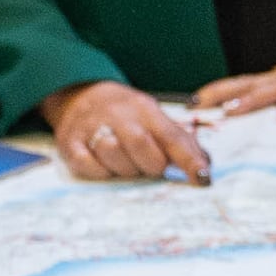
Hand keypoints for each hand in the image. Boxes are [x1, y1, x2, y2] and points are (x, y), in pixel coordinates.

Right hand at [49, 78, 211, 181]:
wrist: (81, 96)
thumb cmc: (127, 115)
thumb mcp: (154, 119)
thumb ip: (180, 143)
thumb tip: (205, 169)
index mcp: (145, 108)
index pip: (172, 136)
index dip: (189, 160)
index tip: (202, 179)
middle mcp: (118, 114)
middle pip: (141, 145)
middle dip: (151, 165)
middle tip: (150, 167)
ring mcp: (92, 127)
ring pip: (113, 155)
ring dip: (124, 169)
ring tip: (126, 164)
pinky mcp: (70, 142)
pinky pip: (88, 166)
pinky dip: (100, 172)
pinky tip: (105, 166)